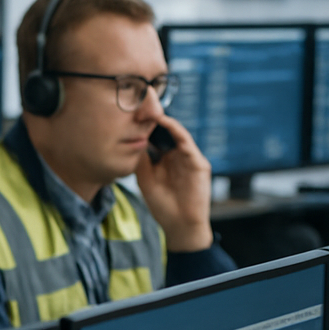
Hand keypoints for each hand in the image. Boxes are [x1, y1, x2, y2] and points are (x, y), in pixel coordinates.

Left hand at [134, 113, 213, 251]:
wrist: (180, 225)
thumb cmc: (162, 205)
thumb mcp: (145, 178)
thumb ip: (141, 159)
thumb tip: (133, 139)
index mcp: (164, 161)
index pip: (155, 139)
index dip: (145, 127)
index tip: (130, 115)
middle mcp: (177, 158)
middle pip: (166, 133)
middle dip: (154, 120)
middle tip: (140, 104)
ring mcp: (189, 160)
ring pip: (177, 134)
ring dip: (164, 121)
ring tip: (150, 109)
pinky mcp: (199, 164)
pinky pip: (187, 142)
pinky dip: (176, 130)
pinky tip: (164, 122)